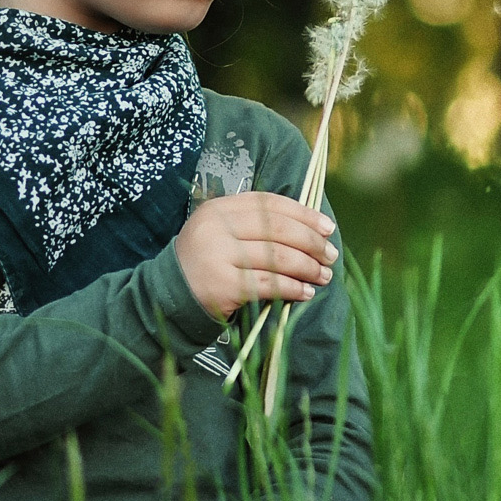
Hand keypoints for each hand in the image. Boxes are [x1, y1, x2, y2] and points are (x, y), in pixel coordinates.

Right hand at [172, 190, 336, 323]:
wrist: (169, 296)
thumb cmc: (207, 262)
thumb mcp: (222, 232)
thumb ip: (255, 225)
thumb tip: (311, 228)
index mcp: (218, 208)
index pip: (269, 204)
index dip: (304, 214)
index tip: (328, 228)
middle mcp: (217, 227)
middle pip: (278, 229)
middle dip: (312, 243)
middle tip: (331, 255)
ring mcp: (219, 255)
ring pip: (278, 258)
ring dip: (308, 268)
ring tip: (323, 276)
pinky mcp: (224, 285)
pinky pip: (269, 284)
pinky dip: (293, 289)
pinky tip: (306, 293)